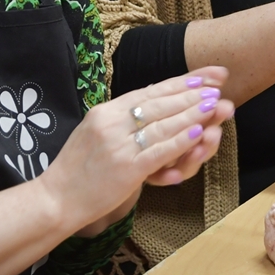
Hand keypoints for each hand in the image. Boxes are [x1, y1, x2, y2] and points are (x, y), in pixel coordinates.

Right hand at [40, 67, 233, 232]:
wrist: (56, 198)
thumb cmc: (77, 169)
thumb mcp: (94, 132)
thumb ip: (120, 118)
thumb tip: (150, 101)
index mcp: (105, 112)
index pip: (149, 91)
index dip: (179, 82)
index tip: (204, 76)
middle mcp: (111, 123)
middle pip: (159, 103)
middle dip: (192, 93)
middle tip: (218, 85)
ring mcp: (118, 146)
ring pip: (163, 125)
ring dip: (193, 113)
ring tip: (215, 104)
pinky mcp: (126, 170)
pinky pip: (158, 152)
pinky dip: (180, 141)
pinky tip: (199, 132)